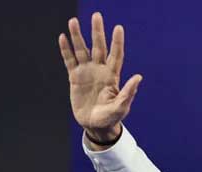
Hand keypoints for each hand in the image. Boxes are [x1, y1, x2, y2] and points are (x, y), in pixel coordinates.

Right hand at [59, 12, 142, 141]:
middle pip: (98, 47)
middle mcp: (100, 70)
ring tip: (73, 21)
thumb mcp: (121, 107)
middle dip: (97, 32)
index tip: (118, 28)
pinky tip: (63, 37)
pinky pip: (69, 61)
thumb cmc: (111, 117)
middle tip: (97, 16)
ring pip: (82, 50)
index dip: (117, 42)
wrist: (95, 125)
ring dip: (77, 36)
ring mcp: (87, 72)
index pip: (116, 55)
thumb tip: (138, 77)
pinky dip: (66, 50)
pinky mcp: (74, 78)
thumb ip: (128, 92)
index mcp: (112, 76)